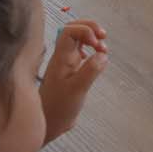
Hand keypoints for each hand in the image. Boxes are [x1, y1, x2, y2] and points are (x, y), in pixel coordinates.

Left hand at [39, 18, 108, 142]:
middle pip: (74, 30)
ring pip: (79, 41)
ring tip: (103, 50)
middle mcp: (63, 57)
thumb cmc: (58, 107)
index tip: (97, 43)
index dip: (85, 31)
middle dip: (90, 29)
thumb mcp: (77, 89)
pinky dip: (92, 51)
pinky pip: (82, 53)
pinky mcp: (72, 72)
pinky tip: (98, 59)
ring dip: (92, 39)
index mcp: (61, 57)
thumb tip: (102, 55)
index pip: (70, 31)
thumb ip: (90, 71)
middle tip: (103, 37)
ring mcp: (67, 63)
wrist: (49, 123)